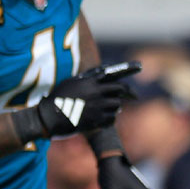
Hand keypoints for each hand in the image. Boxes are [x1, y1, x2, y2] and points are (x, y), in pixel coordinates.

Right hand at [16, 61, 140, 140]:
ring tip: (111, 108)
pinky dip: (110, 119)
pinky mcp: (96, 121)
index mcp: (90, 81)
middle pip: (120, 90)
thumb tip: (98, 76)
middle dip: (125, 93)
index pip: (114, 75)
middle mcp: (96, 92)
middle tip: (130, 96)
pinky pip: (112, 119)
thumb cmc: (57, 98)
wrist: (50, 117)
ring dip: (116, 106)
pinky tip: (105, 118)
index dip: (128, 71)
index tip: (139, 67)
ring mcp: (97, 107)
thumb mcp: (70, 82)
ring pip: (117, 105)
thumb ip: (86, 79)